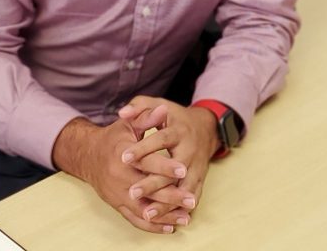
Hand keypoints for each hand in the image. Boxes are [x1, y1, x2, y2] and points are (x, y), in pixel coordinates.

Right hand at [51, 110, 193, 232]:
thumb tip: (162, 109)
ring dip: (165, 215)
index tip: (183, 169)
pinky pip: (136, 220)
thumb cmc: (114, 138)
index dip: (164, 166)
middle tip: (191, 199)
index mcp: (122, 155)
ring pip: (143, 209)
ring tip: (186, 217)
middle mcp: (119, 177)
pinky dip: (153, 226)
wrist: (88, 156)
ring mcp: (118, 194)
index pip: (146, 162)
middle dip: (170, 196)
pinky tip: (170, 227)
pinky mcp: (117, 205)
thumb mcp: (129, 124)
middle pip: (147, 190)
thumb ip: (146, 116)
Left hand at [118, 96, 219, 221]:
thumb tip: (122, 112)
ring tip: (147, 213)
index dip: (143, 148)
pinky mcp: (200, 179)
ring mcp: (197, 167)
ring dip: (166, 202)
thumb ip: (139, 107)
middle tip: (132, 192)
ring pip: (182, 188)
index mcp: (179, 130)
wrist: (205, 128)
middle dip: (153, 182)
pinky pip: (191, 197)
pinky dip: (179, 209)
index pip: (161, 139)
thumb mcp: (157, 105)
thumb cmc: (175, 117)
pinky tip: (167, 221)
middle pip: (173, 169)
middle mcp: (190, 150)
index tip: (124, 157)